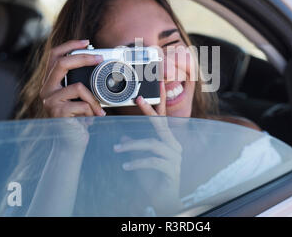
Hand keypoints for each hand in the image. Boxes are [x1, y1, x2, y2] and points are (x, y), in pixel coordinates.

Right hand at [39, 40, 105, 149]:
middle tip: (100, 58)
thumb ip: (84, 81)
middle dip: (83, 58)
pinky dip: (92, 111)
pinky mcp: (56, 112)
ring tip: (98, 110)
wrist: (71, 142)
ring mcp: (49, 101)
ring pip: (78, 86)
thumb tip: (100, 62)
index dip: (69, 45)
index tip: (87, 41)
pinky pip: (82, 104)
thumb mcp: (81, 96)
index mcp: (51, 82)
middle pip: (61, 63)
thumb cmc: (79, 117)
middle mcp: (46, 89)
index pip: (54, 56)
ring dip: (93, 98)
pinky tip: (91, 119)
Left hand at [114, 81, 183, 214]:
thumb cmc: (153, 180)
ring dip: (133, 145)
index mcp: (168, 142)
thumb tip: (123, 138)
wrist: (163, 200)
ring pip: (153, 144)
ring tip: (117, 149)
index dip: (156, 105)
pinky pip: (152, 161)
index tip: (149, 91)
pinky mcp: (171, 170)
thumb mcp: (139, 161)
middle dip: (149, 111)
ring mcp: (174, 158)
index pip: (161, 121)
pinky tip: (126, 166)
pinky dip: (137, 162)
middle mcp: (174, 147)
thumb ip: (134, 149)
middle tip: (138, 99)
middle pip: (161, 126)